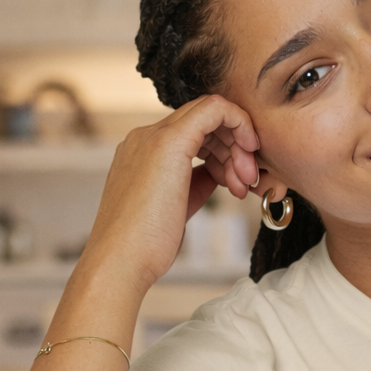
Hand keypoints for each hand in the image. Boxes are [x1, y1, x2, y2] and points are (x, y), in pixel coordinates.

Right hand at [81, 95, 262, 294]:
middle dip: (234, 147)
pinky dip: (239, 124)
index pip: (192, 132)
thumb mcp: (177, 206)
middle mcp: (145, 137)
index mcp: (143, 151)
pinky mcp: (169, 142)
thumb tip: (217, 173)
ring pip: (210, 113)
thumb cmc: (145, 246)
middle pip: (203, 121)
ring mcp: (154, 136)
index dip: (222, 151)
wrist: (122, 261)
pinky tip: (248, 151)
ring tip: (243, 185)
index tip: (236, 181)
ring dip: (238, 145)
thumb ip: (195, 183)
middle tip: (246, 182)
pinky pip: (214, 109)